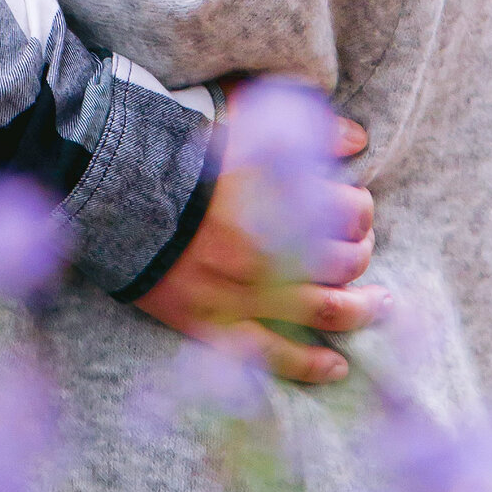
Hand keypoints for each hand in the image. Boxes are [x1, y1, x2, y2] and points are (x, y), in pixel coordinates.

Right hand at [136, 104, 383, 387]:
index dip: (361, 210)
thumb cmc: (177, 154)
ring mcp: (245, 293)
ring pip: (327, 310)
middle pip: (346, 261)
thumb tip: (359, 140)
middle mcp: (271, 249)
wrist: (111, 193)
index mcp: (280, 197)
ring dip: (362, 310)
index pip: (351, 211)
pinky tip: (338, 365)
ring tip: (380, 305)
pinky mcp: (217, 326)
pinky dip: (313, 366)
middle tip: (363, 250)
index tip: (357, 208)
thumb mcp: (243, 125)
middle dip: (363, 254)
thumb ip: (306, 128)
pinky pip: (276, 357)